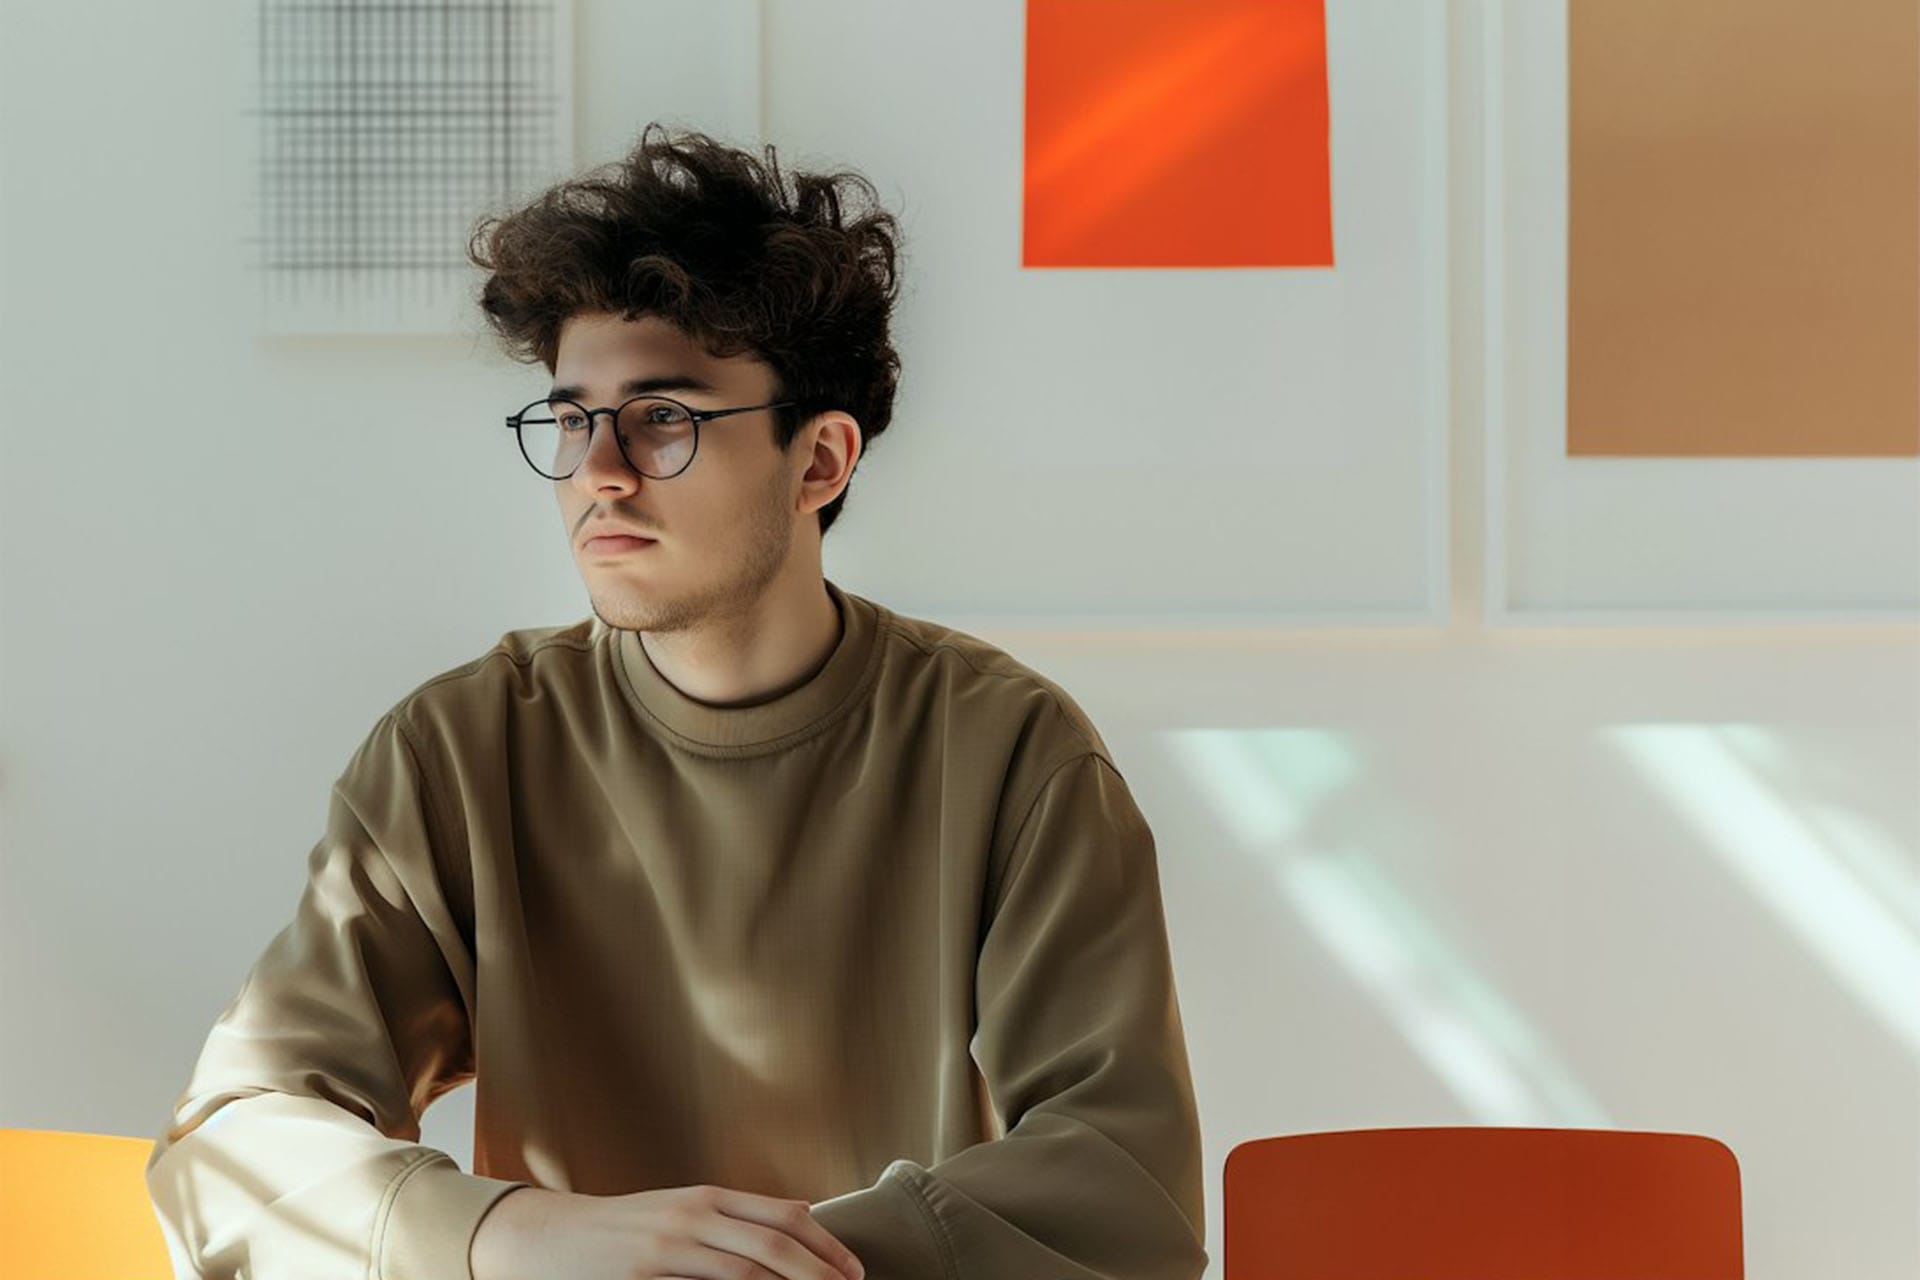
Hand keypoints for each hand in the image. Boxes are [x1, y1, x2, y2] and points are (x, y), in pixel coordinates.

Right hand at [470, 1182, 865, 1279]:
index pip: (783, 1215)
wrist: (549, 1236)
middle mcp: (692, 1217)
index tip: (853, 1270)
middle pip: (772, 1245)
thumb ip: (732, 1219)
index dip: (826, 1244)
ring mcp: (666, 1251)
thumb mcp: (681, 1210)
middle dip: (818, 1274)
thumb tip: (799, 1224)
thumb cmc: (623, 1227)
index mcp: (707, 1197)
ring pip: (744, 1274)